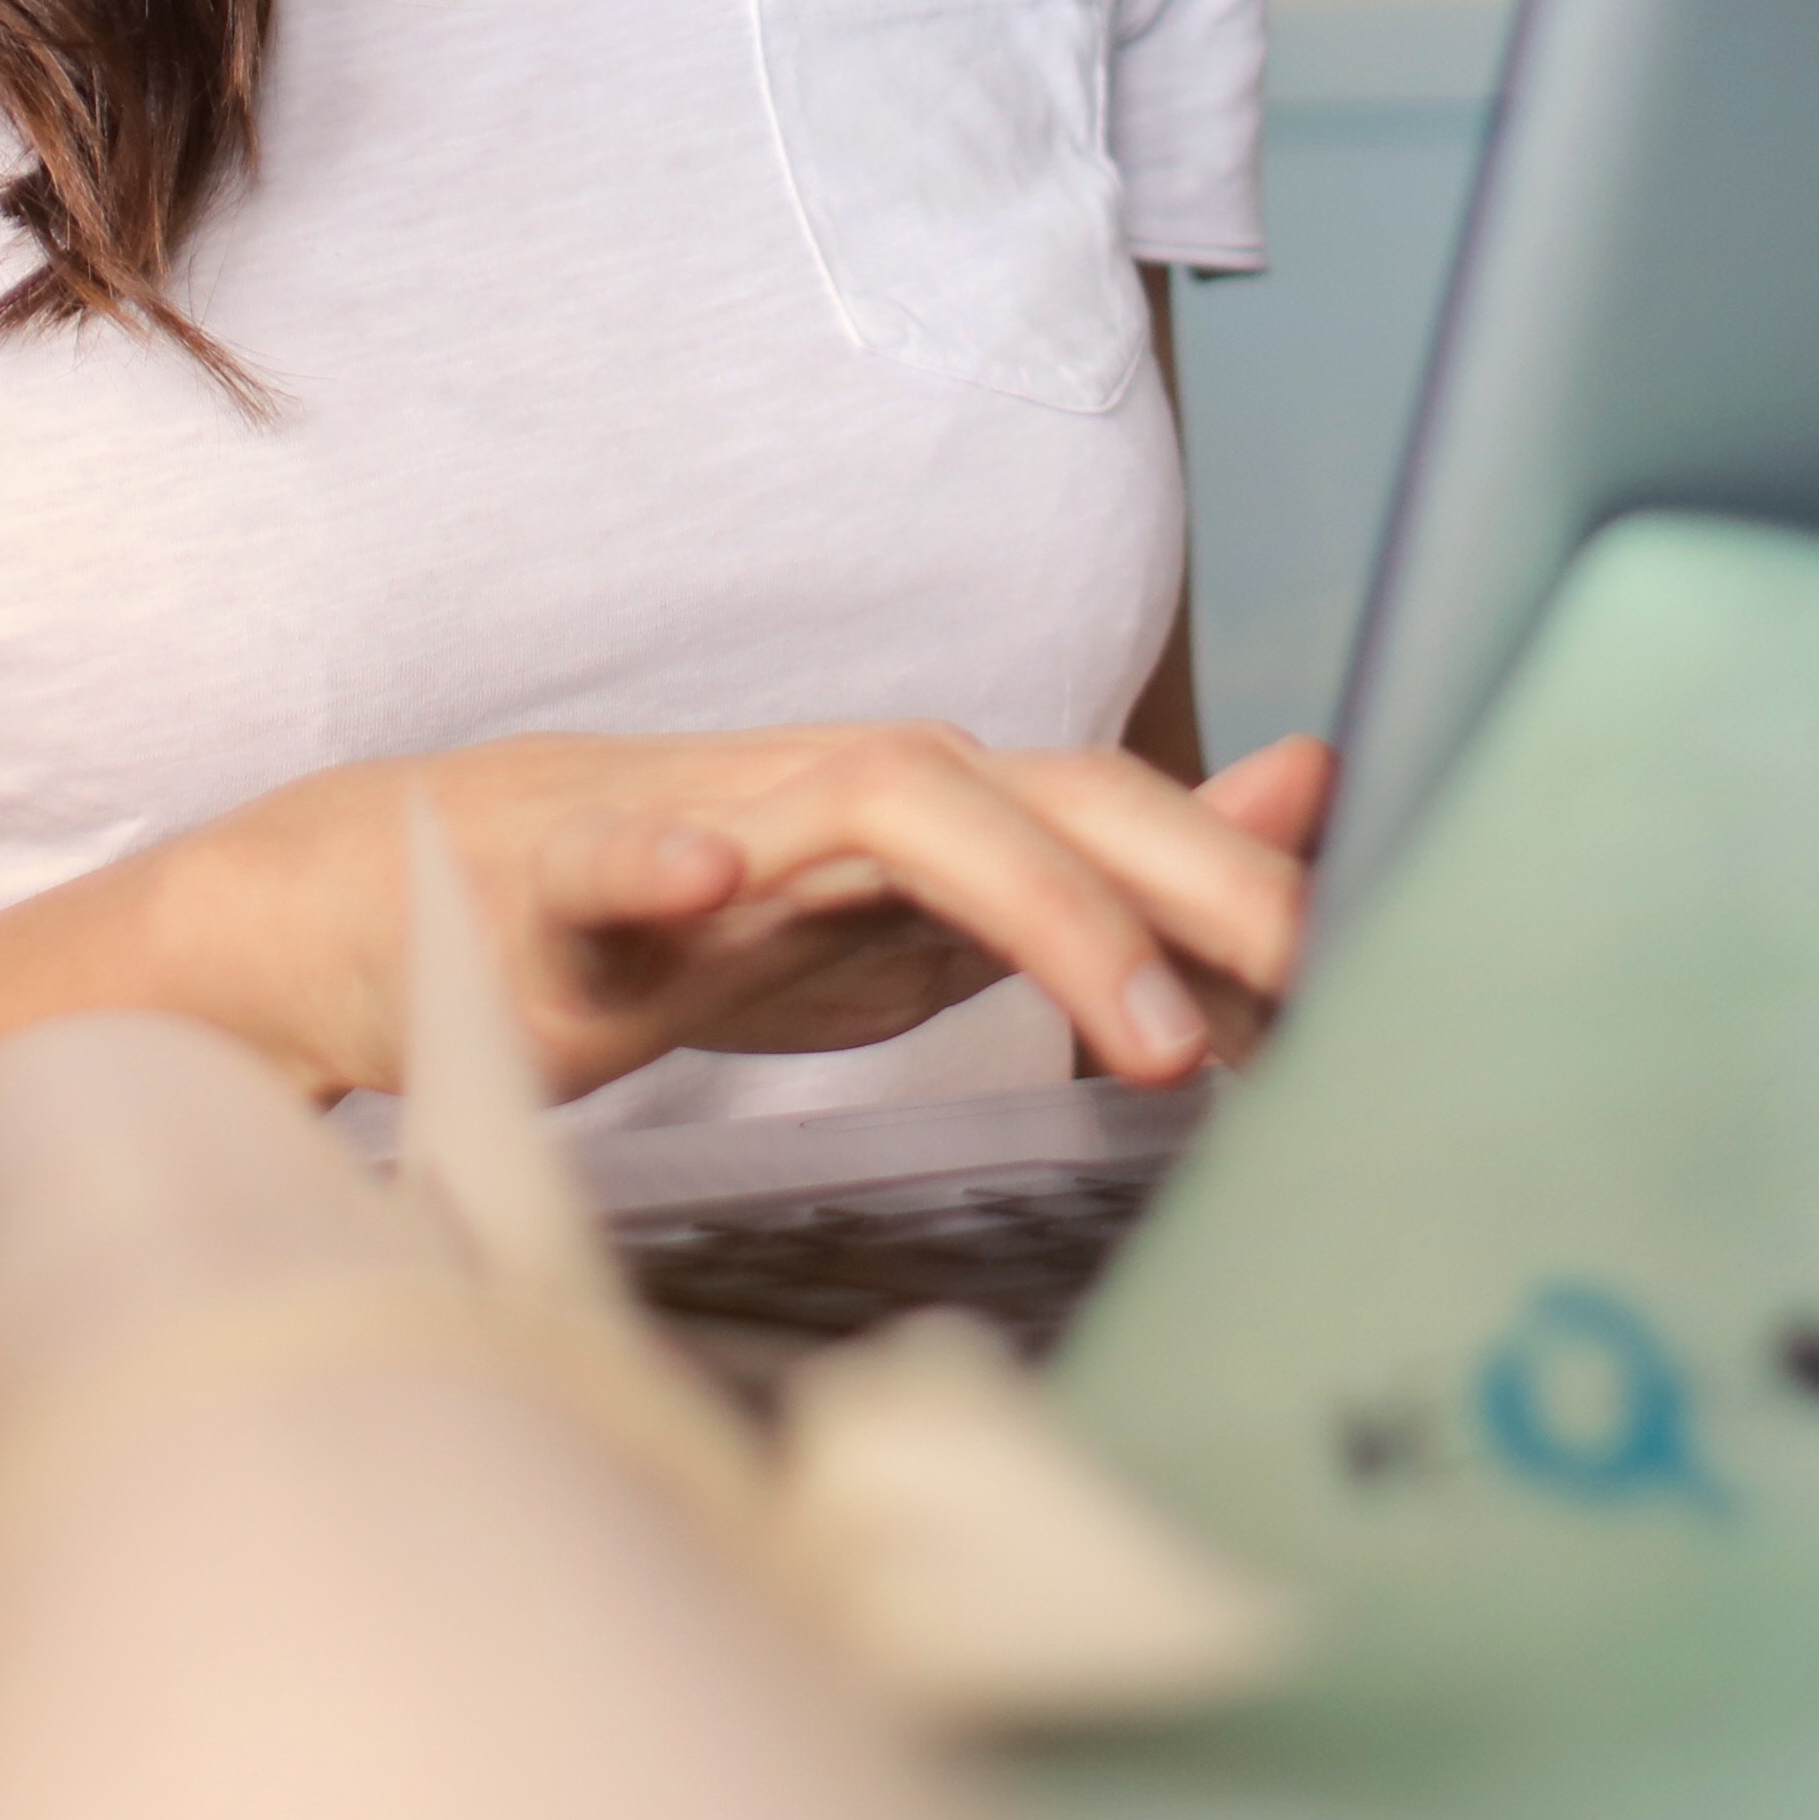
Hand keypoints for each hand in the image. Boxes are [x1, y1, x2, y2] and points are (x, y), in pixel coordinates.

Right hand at [163, 723, 1335, 1108]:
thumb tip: (1310, 802)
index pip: (1130, 824)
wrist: (434, 906)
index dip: (1256, 890)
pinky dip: (658, 863)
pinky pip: (612, 859)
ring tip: (1149, 1028)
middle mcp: (851, 791)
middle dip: (1201, 885)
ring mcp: (715, 821)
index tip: (1384, 985)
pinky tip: (702, 886)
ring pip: (888, 810)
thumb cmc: (705, 913)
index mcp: (940, 815)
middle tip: (1322, 986)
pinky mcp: (566, 879)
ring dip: (1035, 905)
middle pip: (1052, 796)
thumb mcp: (925, 912)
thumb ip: (1106, 871)